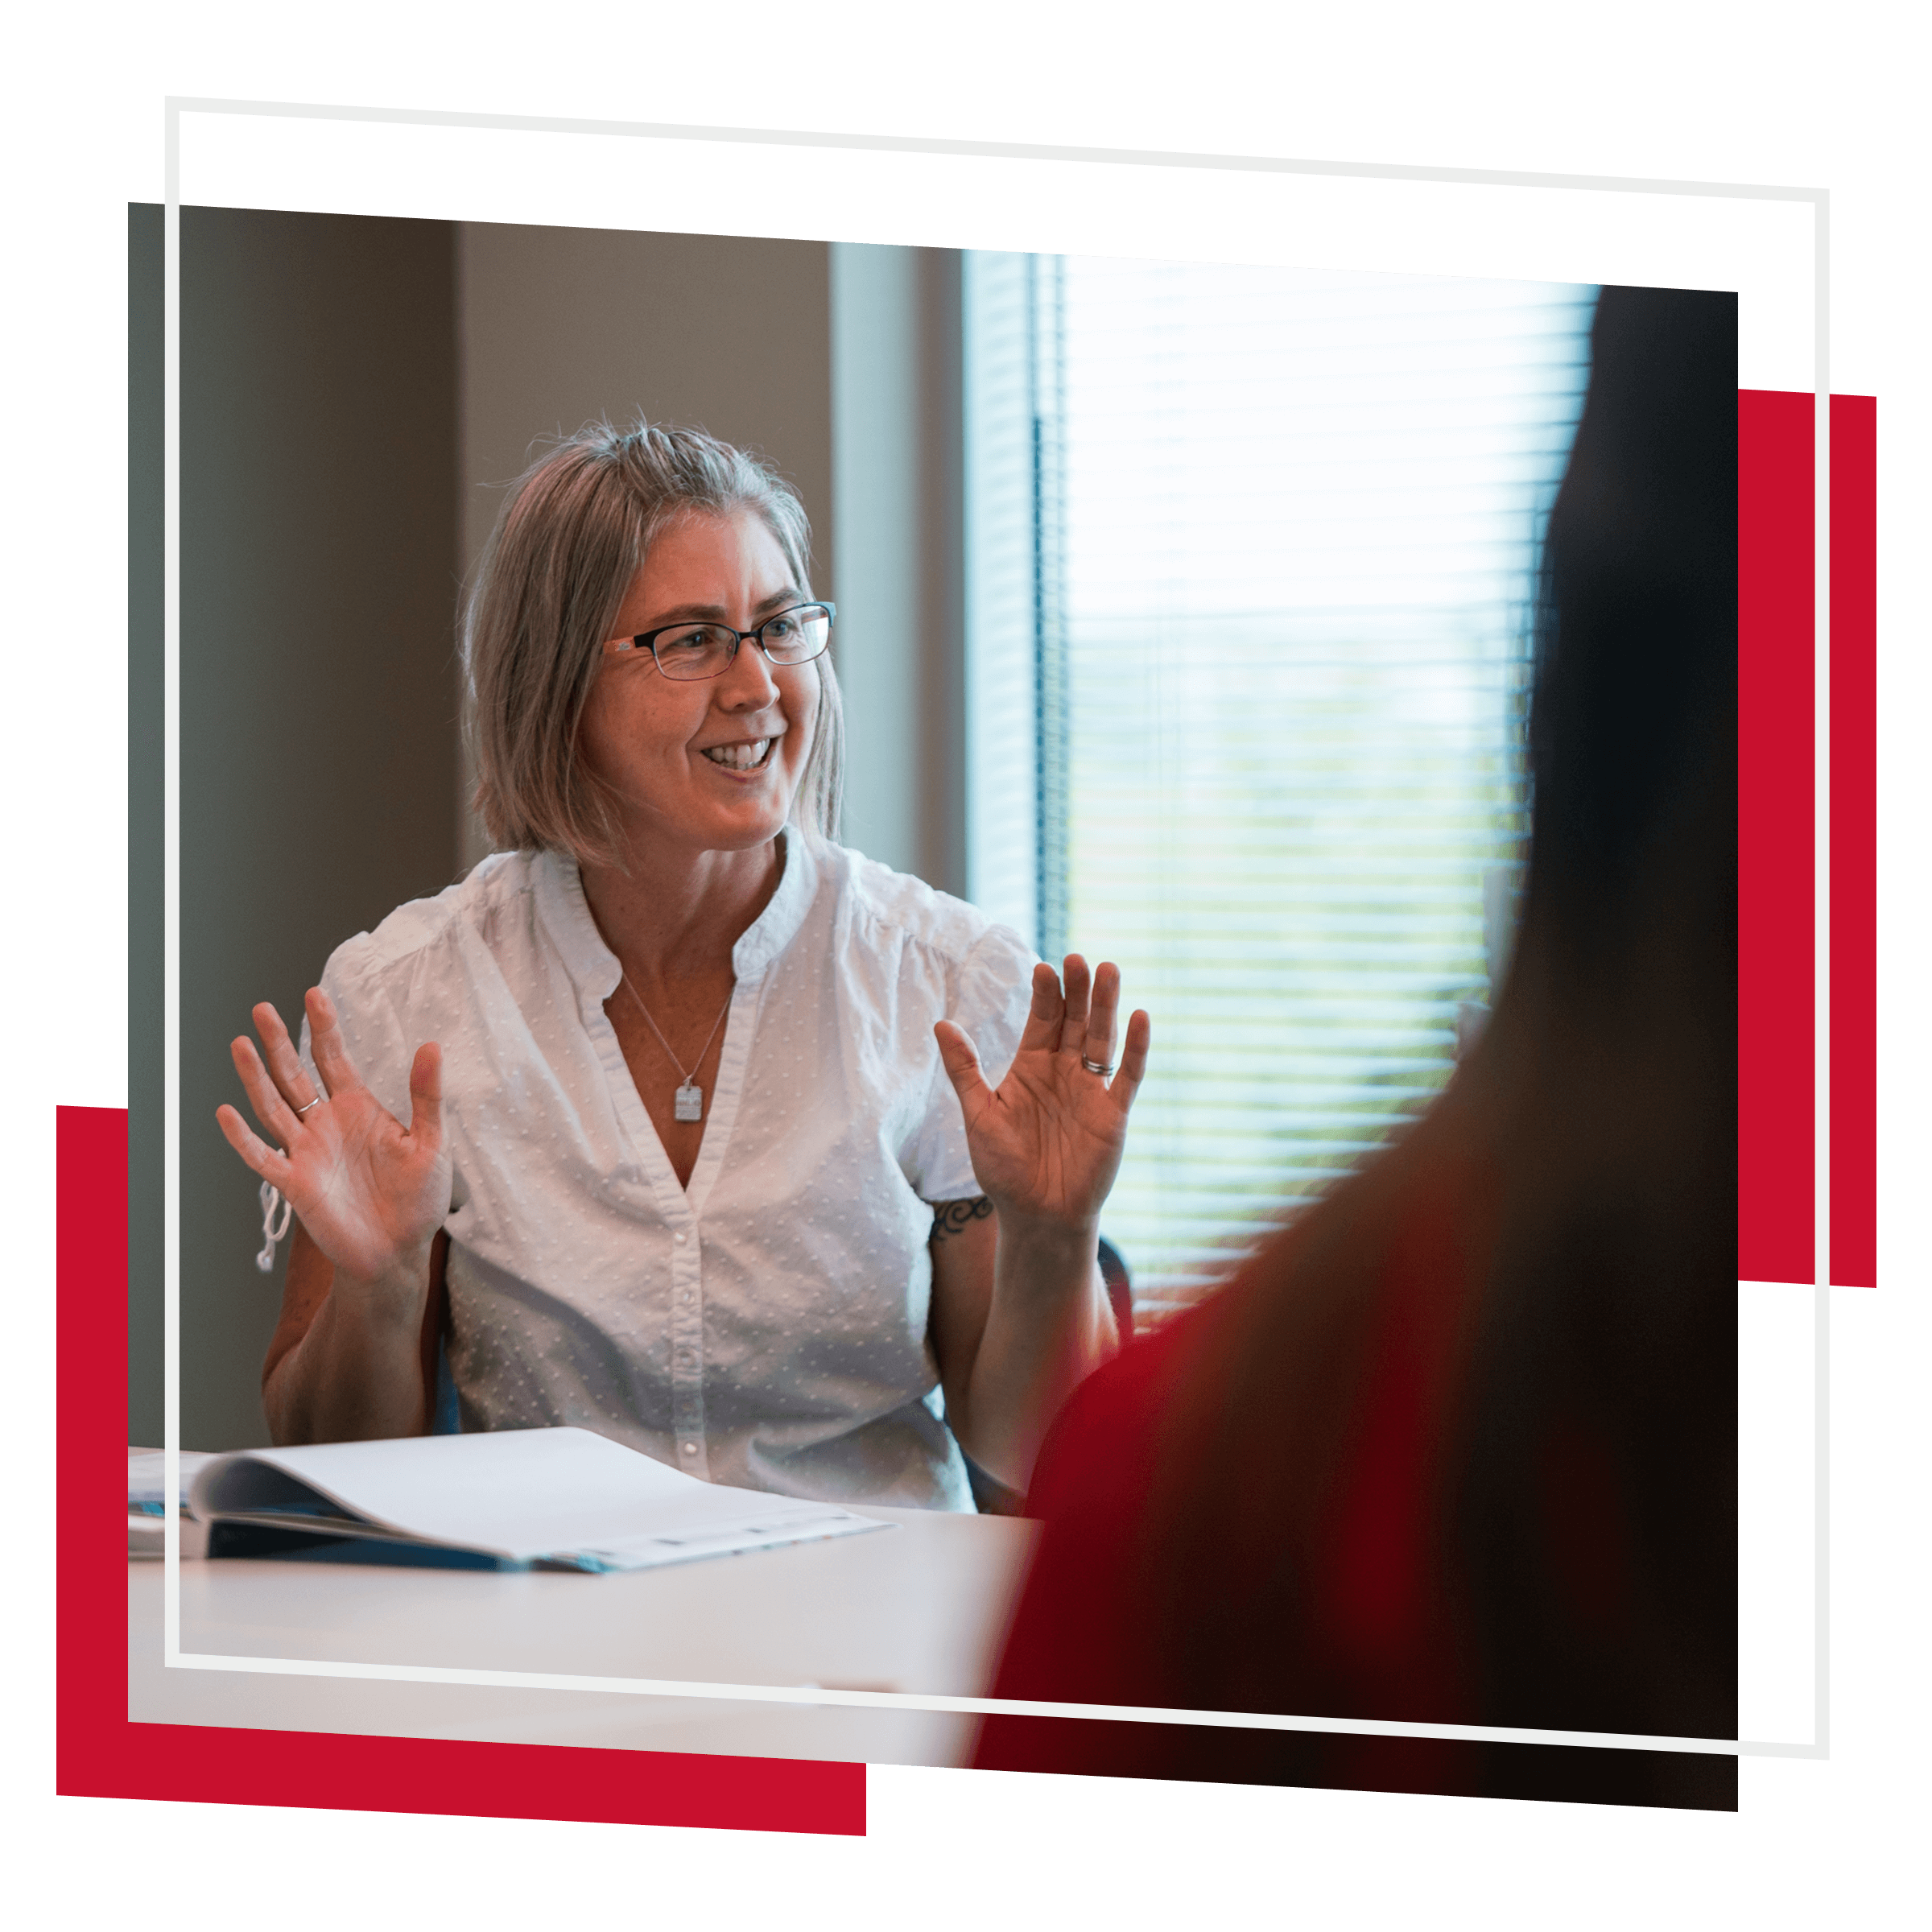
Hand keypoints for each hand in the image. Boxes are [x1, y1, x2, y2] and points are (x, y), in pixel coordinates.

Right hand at [215, 989, 449, 1290]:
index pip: (334, 1058)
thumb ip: (427, 1096)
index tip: (314, 994)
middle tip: (262, 1008)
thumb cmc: (417, 1199)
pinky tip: (226, 1112)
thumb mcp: (430, 1143)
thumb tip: (432, 1045)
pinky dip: (243, 1138)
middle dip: (278, 1042)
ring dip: (256, 1078)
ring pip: (273, 1107)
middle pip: (295, 1075)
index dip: (323, 1027)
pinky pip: (262, 1158)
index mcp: (357, 1108)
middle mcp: (326, 1124)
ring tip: (241, 1044)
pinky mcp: (295, 1184)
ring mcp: (307, 1152)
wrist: (399, 1252)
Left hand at [935, 956, 1150, 1232]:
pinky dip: (1136, 1047)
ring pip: (1102, 1039)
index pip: (1042, 1021)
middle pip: (1075, 1022)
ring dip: (1107, 1007)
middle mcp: (1064, 1072)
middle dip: (1077, 991)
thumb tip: (941, 1023)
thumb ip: (965, 1069)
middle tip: (1078, 959)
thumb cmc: (1003, 1170)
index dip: (1045, 995)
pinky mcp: (1113, 1113)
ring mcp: (1091, 1091)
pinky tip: (1140, 1017)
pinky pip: (1128, 1075)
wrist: (1036, 1216)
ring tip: (1108, 971)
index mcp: (1031, 1067)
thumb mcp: (979, 1114)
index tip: (1043, 969)